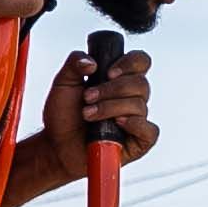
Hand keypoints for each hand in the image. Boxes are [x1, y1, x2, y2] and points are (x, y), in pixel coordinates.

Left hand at [44, 41, 156, 160]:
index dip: (130, 63)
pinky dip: (136, 125)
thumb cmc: (64, 115)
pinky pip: (150, 131)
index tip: (109, 73)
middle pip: (140, 83)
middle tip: (88, 97)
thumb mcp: (63, 82)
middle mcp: (131, 97)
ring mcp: (137, 119)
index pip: (140, 62)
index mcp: (120, 79)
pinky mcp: (139, 141)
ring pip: (139, 105)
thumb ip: (74, 63)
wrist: (57, 144)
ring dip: (111, 108)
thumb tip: (92, 62)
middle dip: (112, 89)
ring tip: (89, 115)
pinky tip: (118, 124)